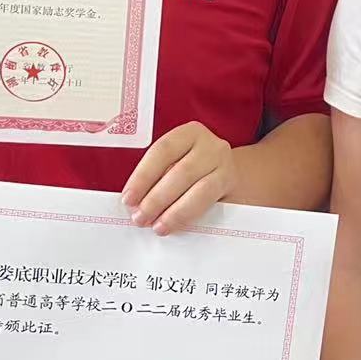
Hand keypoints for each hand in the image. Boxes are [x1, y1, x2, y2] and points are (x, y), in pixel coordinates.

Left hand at [120, 121, 237, 235]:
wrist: (232, 175)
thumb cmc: (195, 171)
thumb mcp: (176, 163)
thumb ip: (157, 178)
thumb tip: (135, 204)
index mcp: (189, 133)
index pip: (162, 151)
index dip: (143, 176)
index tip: (128, 199)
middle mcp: (210, 145)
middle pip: (181, 172)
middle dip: (156, 198)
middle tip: (140, 218)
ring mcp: (225, 165)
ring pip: (199, 190)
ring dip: (174, 212)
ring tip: (157, 226)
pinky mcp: (231, 186)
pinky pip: (210, 203)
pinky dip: (189, 215)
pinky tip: (176, 225)